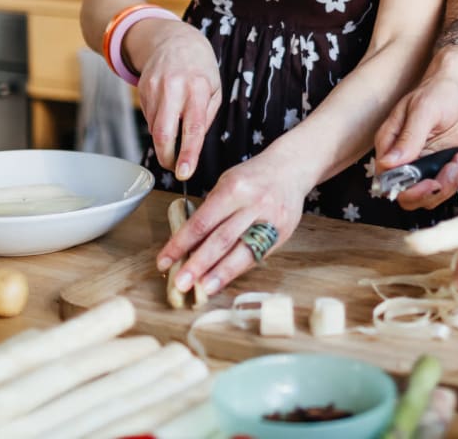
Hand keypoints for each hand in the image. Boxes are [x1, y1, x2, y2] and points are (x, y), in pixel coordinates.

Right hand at [130, 19, 220, 178]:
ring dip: (164, 140)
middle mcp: (173, 88)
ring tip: (177, 129)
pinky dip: (159, 124)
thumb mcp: (214, 88)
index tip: (184, 172)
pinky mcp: (141, 91)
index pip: (192, 127)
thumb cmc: (200, 68)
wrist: (173, 40)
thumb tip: (194, 143)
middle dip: (167, 157)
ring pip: (154, 128)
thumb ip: (206, 116)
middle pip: (163, 133)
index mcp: (197, 88)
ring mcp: (154, 89)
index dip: (188, 153)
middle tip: (175, 167)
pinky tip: (168, 112)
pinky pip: (149, 118)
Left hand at [156, 142, 310, 295]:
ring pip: (242, 251)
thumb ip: (212, 210)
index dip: (181, 244)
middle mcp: (254, 203)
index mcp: (234, 188)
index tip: (164, 261)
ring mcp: (271, 219)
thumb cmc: (254, 176)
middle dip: (199, 264)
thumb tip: (189, 243)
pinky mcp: (283, 232)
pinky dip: (238, 268)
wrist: (292, 168)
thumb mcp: (228, 182)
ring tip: (203, 289)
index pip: (202, 221)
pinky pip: (257, 254)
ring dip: (220, 273)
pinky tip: (225, 278)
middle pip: (222, 239)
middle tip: (181, 283)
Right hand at [374, 71, 457, 209]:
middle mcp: (401, 159)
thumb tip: (388, 163)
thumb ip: (409, 137)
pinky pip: (445, 187)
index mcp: (388, 144)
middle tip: (452, 170)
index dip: (409, 189)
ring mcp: (420, 164)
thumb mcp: (424, 110)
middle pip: (408, 196)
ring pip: (428, 196)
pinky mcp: (436, 166)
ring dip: (449, 185)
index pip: (389, 181)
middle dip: (433, 191)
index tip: (432, 182)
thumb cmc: (438, 91)